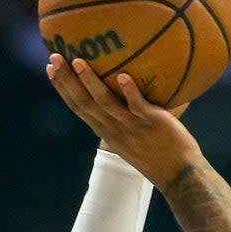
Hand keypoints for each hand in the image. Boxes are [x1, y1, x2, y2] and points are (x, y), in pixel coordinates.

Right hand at [47, 54, 200, 187]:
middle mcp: (115, 130)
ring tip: (79, 61)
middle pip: (84, 103)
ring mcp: (132, 127)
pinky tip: (123, 76)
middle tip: (55, 58)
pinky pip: (138, 106)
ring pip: (106, 104)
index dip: (63, 88)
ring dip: (91, 82)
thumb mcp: (133, 136)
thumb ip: (127, 112)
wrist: (180, 173)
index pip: (79, 108)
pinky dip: (130, 92)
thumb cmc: (160, 152)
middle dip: (66, 80)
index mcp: (107, 132)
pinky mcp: (152, 124)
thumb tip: (126, 81)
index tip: (50, 69)